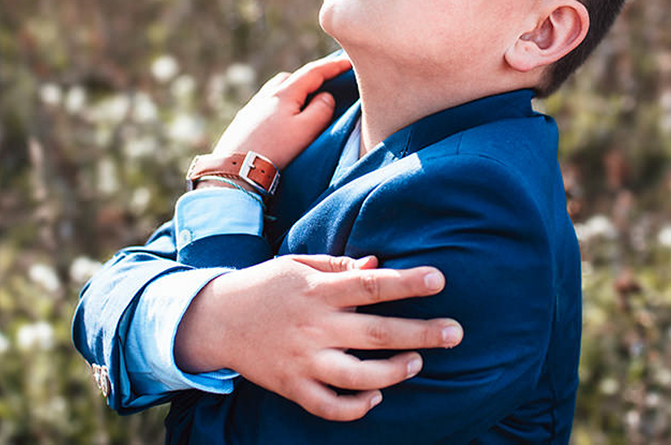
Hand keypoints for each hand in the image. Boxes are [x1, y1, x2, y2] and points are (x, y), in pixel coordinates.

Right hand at [175, 254, 462, 420]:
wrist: (215, 320)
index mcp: (317, 290)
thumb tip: (380, 266)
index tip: (440, 278)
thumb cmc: (266, 286)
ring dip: (394, 372)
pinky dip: (356, 406)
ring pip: (358, 375)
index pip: (371, 285)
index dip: (407, 282)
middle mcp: (313, 326)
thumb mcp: (298, 264)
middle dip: (420, 333)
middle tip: (455, 333)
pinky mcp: (292, 387)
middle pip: (376, 333)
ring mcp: (303, 360)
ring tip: (417, 363)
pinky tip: (375, 395)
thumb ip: (339, 266)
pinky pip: (330, 405)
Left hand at [210, 54, 351, 168]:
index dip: (333, 66)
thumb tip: (326, 96)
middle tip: (326, 84)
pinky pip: (267, 105)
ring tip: (305, 104)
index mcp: (284, 93)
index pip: (313, 72)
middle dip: (311, 78)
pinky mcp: (244, 122)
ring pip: (277, 91)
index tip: (349, 62)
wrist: (235, 168)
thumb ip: (322, 110)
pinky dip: (280, 106)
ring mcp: (252, 108)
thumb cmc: (274, 150)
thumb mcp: (306, 130)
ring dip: (294, 92)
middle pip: (292, 78)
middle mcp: (266, 95)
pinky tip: (282, 121)